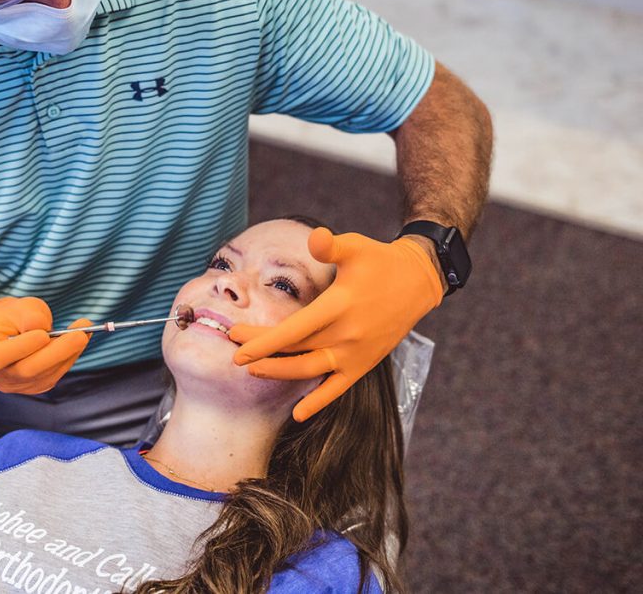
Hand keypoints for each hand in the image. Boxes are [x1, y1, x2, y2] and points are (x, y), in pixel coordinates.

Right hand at [0, 297, 91, 394]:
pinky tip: (79, 341)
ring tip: (84, 331)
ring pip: (44, 375)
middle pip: (26, 370)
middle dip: (56, 352)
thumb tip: (42, 329)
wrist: (9, 329)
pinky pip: (53, 375)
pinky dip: (69, 358)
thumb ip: (29, 316)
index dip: (22, 347)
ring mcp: (14, 384)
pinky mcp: (34, 387)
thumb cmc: (12, 316)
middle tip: (80, 335)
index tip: (44, 334)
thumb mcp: (18, 306)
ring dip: (68, 354)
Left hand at [228, 227, 443, 421]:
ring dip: (280, 373)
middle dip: (262, 352)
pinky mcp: (364, 364)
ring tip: (254, 370)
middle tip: (234, 353)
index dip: (265, 340)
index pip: (295, 328)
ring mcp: (356, 353)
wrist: (418, 282)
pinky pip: (338, 389)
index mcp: (340, 305)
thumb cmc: (380, 261)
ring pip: (310, 370)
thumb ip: (331, 245)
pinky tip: (297, 415)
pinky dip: (318, 402)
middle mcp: (347, 334)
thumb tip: (315, 238)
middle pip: (295, 349)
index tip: (237, 343)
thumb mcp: (356, 246)